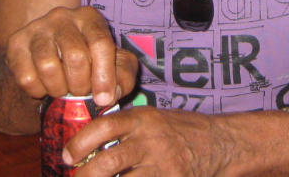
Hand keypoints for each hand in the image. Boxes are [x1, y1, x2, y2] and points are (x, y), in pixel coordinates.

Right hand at [5, 6, 137, 106]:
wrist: (47, 59)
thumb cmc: (88, 61)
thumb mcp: (113, 65)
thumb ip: (123, 76)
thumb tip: (110, 95)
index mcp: (90, 17)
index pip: (100, 43)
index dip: (104, 75)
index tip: (104, 99)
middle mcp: (62, 16)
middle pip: (75, 56)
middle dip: (80, 85)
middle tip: (80, 93)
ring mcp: (37, 27)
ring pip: (48, 66)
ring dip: (58, 89)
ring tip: (63, 90)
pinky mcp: (16, 43)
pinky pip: (26, 76)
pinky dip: (37, 91)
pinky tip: (44, 86)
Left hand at [66, 107, 229, 176]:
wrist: (220, 143)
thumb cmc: (181, 130)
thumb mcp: (153, 118)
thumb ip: (125, 127)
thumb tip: (87, 143)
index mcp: (143, 119)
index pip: (104, 126)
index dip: (80, 142)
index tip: (68, 156)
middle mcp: (151, 141)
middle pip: (109, 163)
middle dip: (86, 176)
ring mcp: (163, 166)